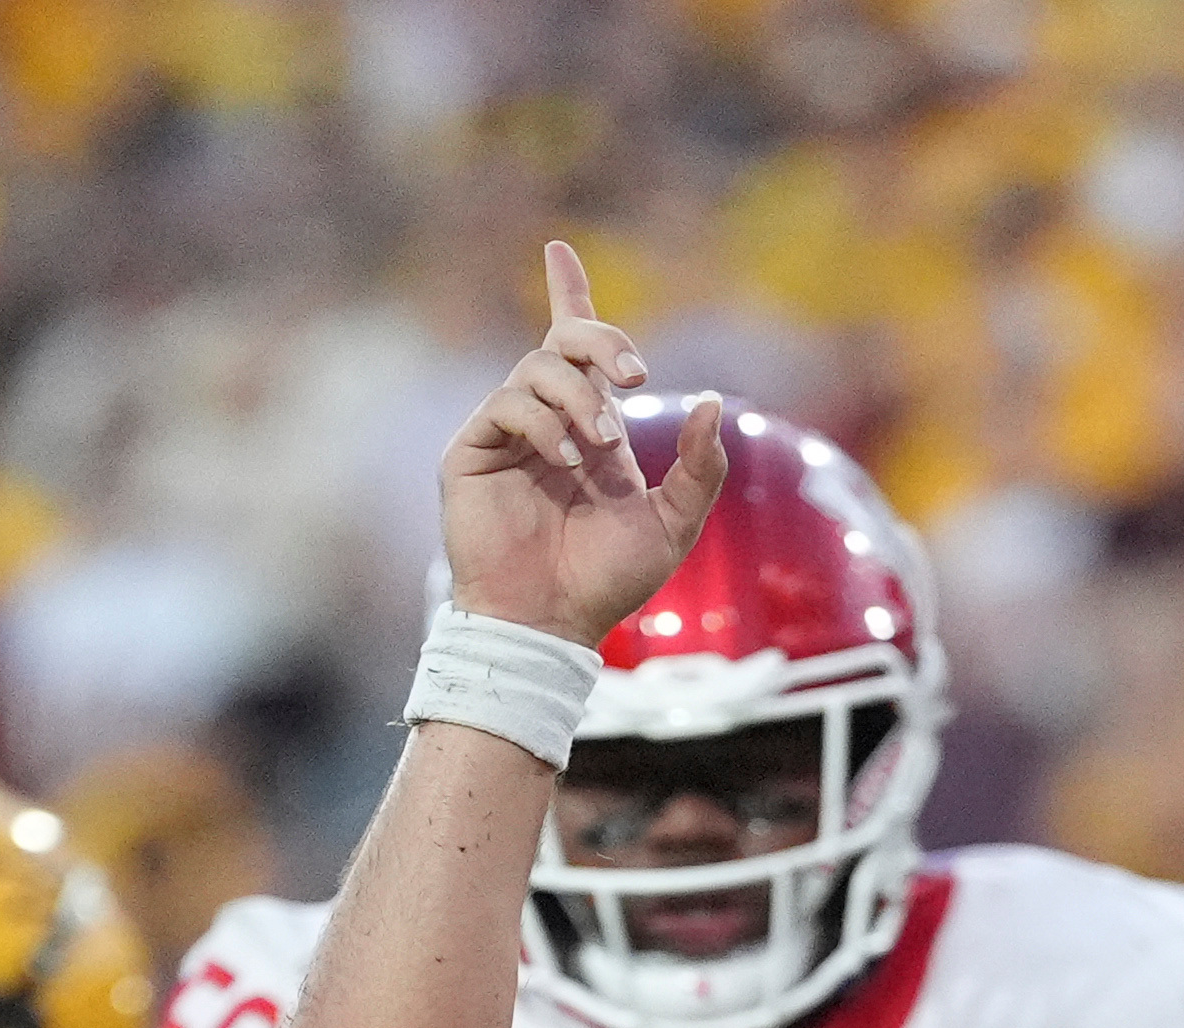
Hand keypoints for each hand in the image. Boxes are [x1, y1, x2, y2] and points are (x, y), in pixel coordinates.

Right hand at [440, 242, 730, 648]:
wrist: (553, 621)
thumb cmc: (607, 581)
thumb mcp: (674, 523)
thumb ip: (700, 467)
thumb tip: (713, 402)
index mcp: (590, 427)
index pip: (575, 347)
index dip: (569, 294)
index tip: (559, 250)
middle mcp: (545, 422)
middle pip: (564, 342)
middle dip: (603, 343)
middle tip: (636, 377)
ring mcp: (505, 434)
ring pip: (537, 369)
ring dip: (580, 398)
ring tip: (600, 446)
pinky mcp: (470, 452)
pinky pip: (506, 405)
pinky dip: (543, 421)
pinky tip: (566, 457)